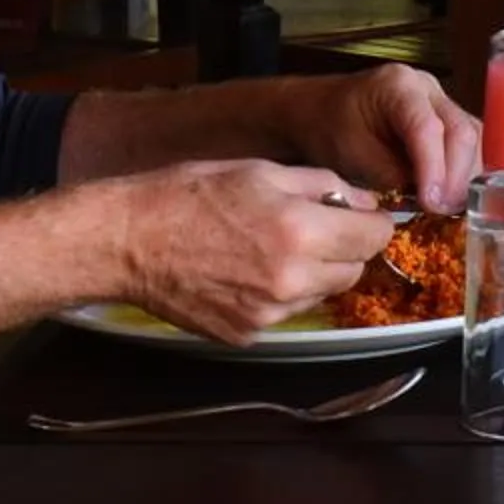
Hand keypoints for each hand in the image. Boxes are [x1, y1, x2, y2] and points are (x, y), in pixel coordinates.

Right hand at [112, 161, 394, 343]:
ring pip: (322, 294)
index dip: (369, 221)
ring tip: (269, 247)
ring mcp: (269, 313)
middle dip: (343, 248)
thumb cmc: (188, 195)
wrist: (128, 241)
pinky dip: (279, 295)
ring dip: (313, 273)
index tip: (355, 214)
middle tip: (309, 227)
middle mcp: (292, 279)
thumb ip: (323, 185)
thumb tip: (361, 202)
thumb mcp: (261, 170)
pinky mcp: (248, 333)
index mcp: (300, 231)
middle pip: (354, 270)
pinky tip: (245, 271)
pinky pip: (286, 313)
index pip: (375, 236)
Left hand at [275, 65, 480, 213]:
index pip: (427, 128)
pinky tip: (453, 196)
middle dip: (456, 178)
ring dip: (465, 177)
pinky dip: (463, 172)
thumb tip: (429, 196)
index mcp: (397, 86)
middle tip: (443, 212)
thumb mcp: (352, 154)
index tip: (432, 204)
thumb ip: (392, 174)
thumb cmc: (330, 128)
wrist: (321, 110)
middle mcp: (427, 87)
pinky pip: (466, 144)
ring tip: (448, 209)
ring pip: (471, 138)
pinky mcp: (445, 117)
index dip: (434, 169)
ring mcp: (440, 100)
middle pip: (461, 131)